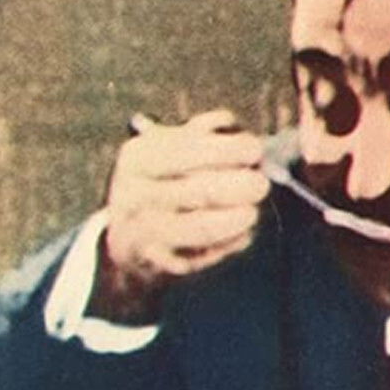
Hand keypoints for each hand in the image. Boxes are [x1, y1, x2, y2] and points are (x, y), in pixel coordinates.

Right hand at [90, 109, 268, 322]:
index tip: (256, 149)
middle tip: (261, 184)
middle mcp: (135, 195)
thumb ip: (201, 132)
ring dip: (238, 218)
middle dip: (242, 185)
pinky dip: (230, 243)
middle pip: (201, 190)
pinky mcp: (161, 264)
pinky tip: (240, 233)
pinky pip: (204, 256)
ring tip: (251, 212)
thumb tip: (230, 126)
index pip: (189, 151)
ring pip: (203, 227)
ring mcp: (145, 232)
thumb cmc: (164, 180)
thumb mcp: (169, 147)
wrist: (128, 237)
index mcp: (138, 158)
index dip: (230, 149)